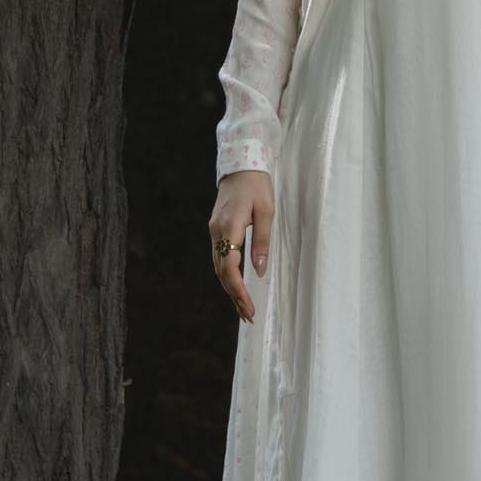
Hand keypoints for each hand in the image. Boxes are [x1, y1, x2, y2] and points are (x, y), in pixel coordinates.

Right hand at [210, 169, 273, 323]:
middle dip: (235, 296)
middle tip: (249, 316)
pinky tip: (235, 286)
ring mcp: (214, 231)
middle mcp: (216, 232)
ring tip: (243, 308)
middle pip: (222, 272)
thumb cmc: (257, 185)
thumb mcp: (266, 212)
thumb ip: (261, 242)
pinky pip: (219, 258)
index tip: (249, 307)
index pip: (230, 268)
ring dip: (230, 289)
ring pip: (218, 267)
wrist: (241, 165)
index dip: (238, 291)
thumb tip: (258, 271)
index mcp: (229, 227)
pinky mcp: (216, 229)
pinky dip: (227, 276)